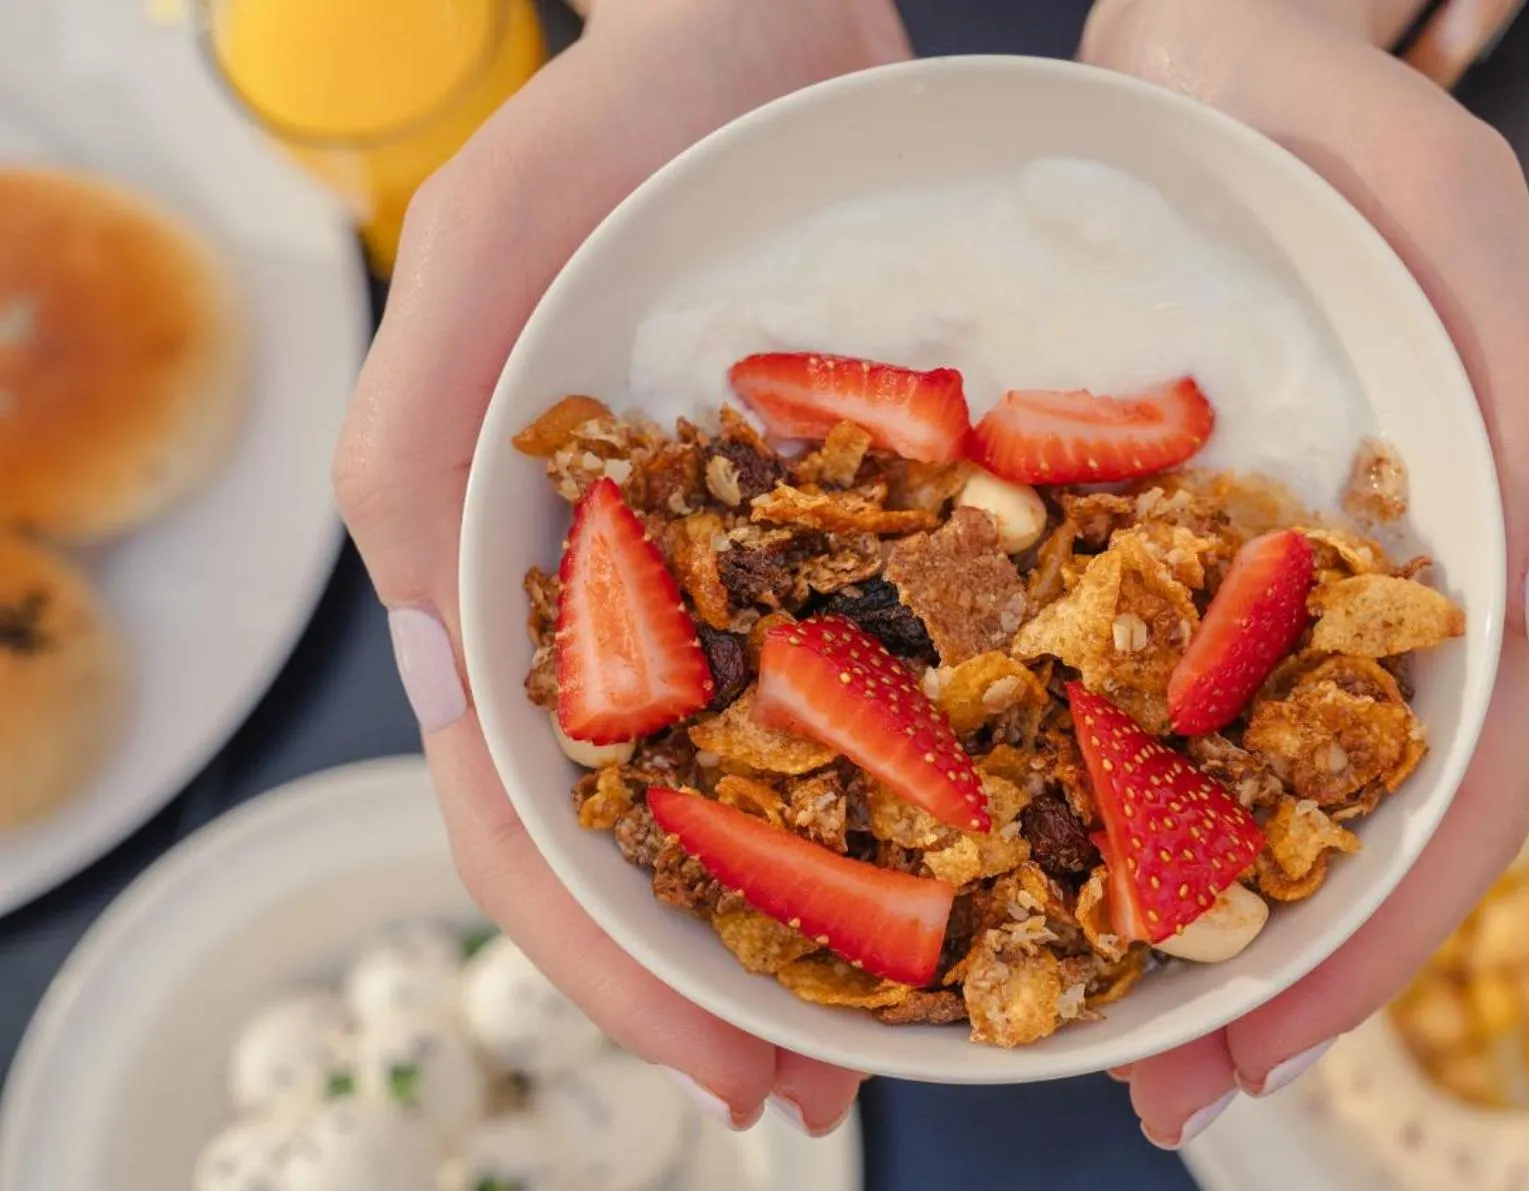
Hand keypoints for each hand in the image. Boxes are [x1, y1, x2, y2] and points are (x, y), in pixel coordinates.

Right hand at [333, 0, 909, 1135]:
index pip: (534, 826)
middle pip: (663, 840)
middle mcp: (634, 604)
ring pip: (778, 780)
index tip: (732, 1068)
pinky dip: (938, 766)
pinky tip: (1010, 832)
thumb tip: (454, 682)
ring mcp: (752, 573)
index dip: (619, 968)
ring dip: (837, 911)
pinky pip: (896, 669)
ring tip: (928, 1013)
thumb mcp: (487, 252)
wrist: (770, 22)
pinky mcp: (860, 524)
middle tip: (829, 1093)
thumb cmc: (612, 122)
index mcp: (517, 584)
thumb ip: (426, 448)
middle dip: (736, 981)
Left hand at [1080, 0, 1528, 1146]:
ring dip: (1151, 912)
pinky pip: (1098, 679)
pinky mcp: (1125, 537)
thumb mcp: (1451, 213)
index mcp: (1449, 560)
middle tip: (1152, 1089)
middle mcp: (1341, 596)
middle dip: (1253, 972)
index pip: (1454, 790)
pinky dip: (1065, 779)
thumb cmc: (1332, 121)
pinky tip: (991, 844)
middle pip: (1325, 823)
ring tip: (1060, 1017)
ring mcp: (1230, 578)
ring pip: (1212, 779)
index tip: (1277, 1047)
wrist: (1190, 40)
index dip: (1381, 936)